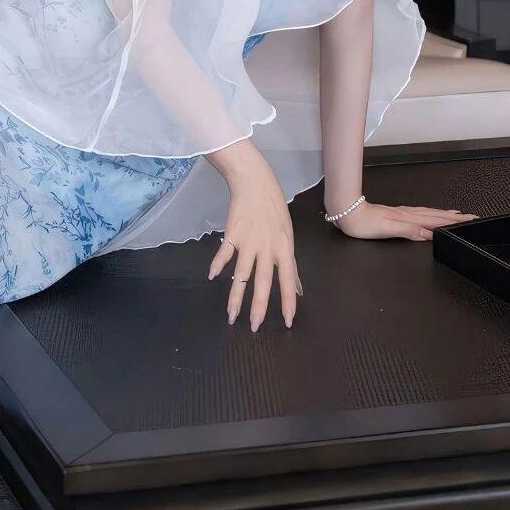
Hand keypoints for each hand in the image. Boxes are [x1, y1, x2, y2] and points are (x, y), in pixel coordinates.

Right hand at [207, 151, 299, 330]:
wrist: (255, 182)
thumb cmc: (273, 208)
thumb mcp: (287, 234)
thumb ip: (289, 263)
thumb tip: (298, 287)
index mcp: (284, 247)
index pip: (289, 280)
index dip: (289, 302)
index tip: (288, 322)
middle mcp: (266, 248)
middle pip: (263, 282)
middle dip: (259, 307)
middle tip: (255, 327)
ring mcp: (248, 241)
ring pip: (241, 275)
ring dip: (235, 297)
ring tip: (231, 315)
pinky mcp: (232, 234)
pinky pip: (224, 254)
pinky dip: (217, 265)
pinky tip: (211, 277)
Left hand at [329, 200, 477, 240]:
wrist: (346, 212)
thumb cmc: (363, 223)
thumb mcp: (387, 229)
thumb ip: (409, 230)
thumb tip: (429, 234)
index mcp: (408, 218)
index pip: (436, 220)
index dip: (453, 221)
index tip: (470, 220)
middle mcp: (407, 214)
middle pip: (435, 215)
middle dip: (454, 217)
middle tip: (471, 217)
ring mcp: (402, 213)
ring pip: (429, 213)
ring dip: (444, 215)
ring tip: (457, 215)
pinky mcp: (396, 214)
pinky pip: (420, 213)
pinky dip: (430, 214)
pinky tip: (430, 216)